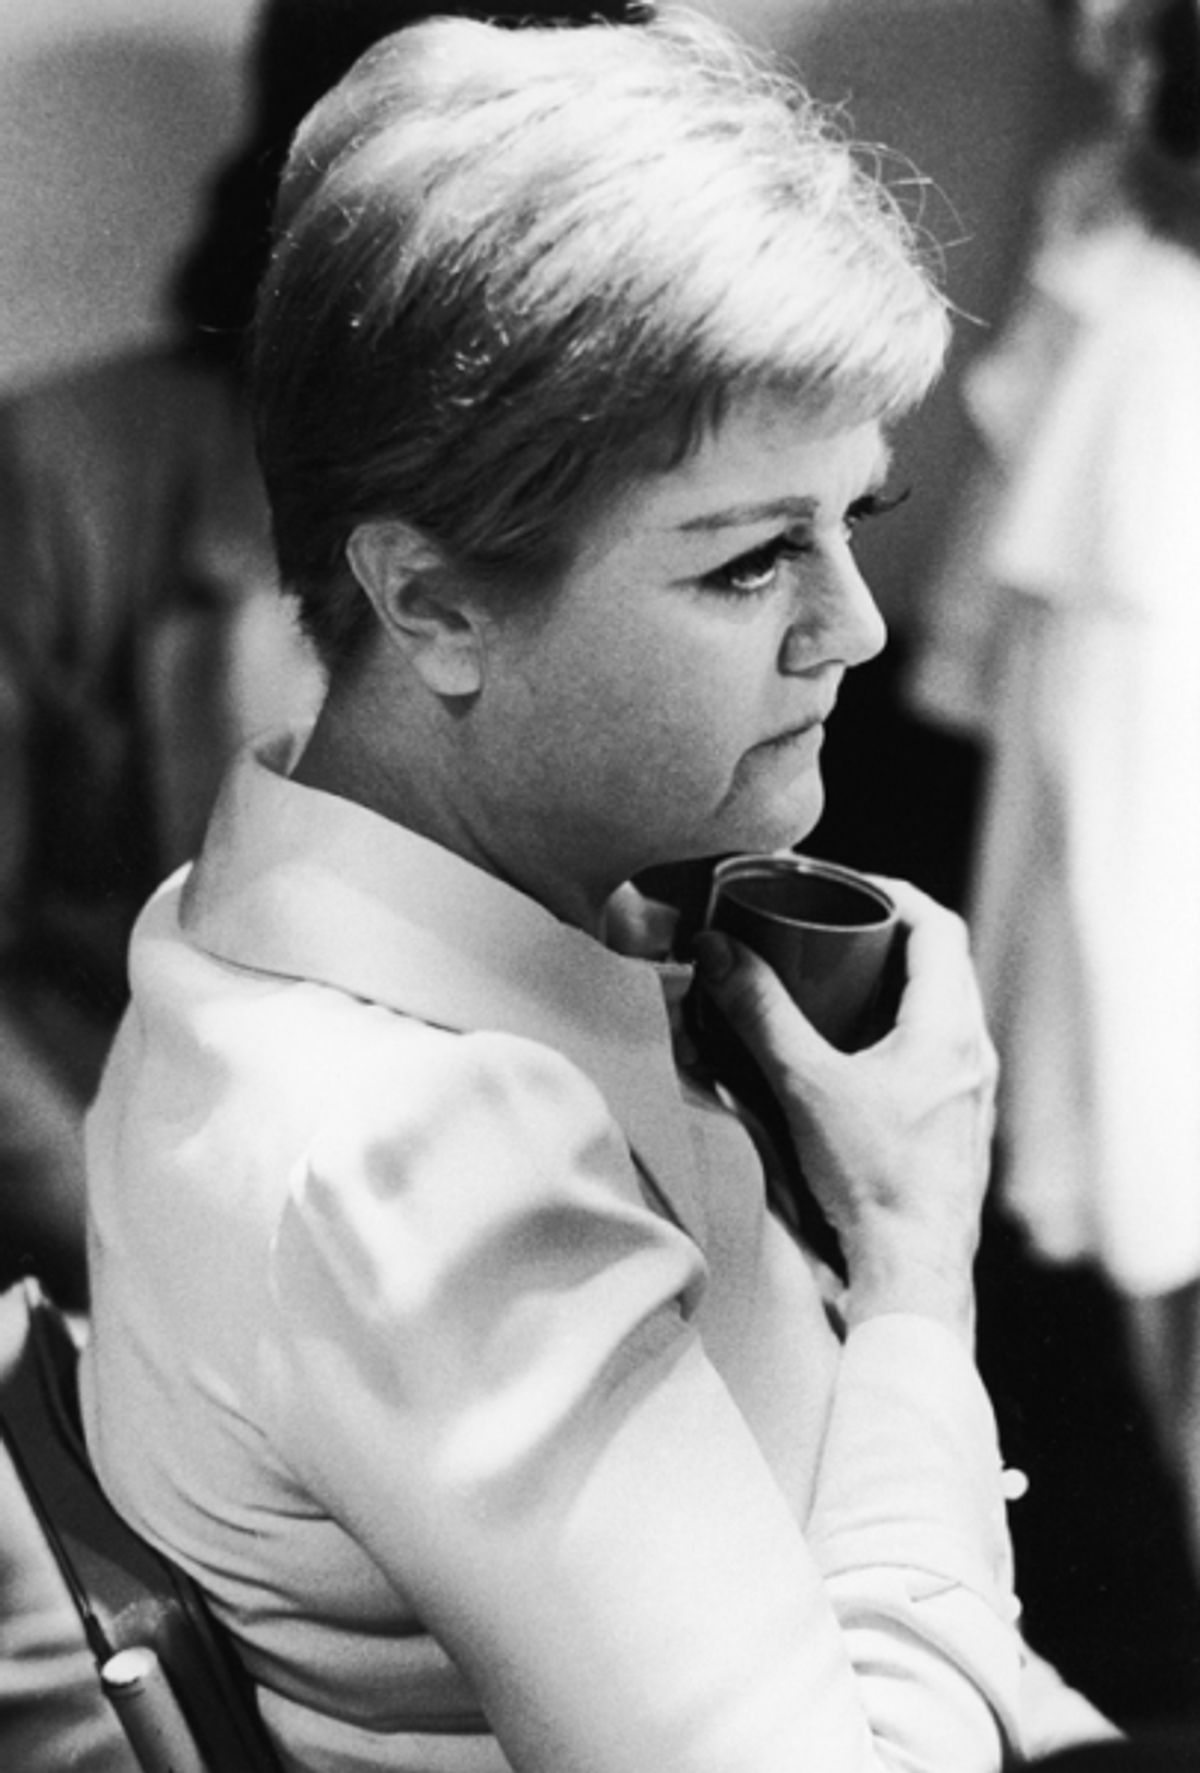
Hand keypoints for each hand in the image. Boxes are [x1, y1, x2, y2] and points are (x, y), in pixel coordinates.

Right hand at [693, 879, 995, 1341]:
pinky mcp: (962, 1128)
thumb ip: (759, 1015)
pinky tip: (861, 1055)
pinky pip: (941, 1054)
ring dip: (897, 987)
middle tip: (835, 929)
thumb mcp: (805, 1086)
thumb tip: (716, 952)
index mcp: (949, 1027)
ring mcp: (974, 1094)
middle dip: (889, 937)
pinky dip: (904, 1033)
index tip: (849, 885)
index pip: (940, 926)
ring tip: (842, 984)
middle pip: (943, 965)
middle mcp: (974, 1053)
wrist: (916, 1271)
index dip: (896, 894)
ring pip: (944, 1011)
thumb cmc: (872, 1180)